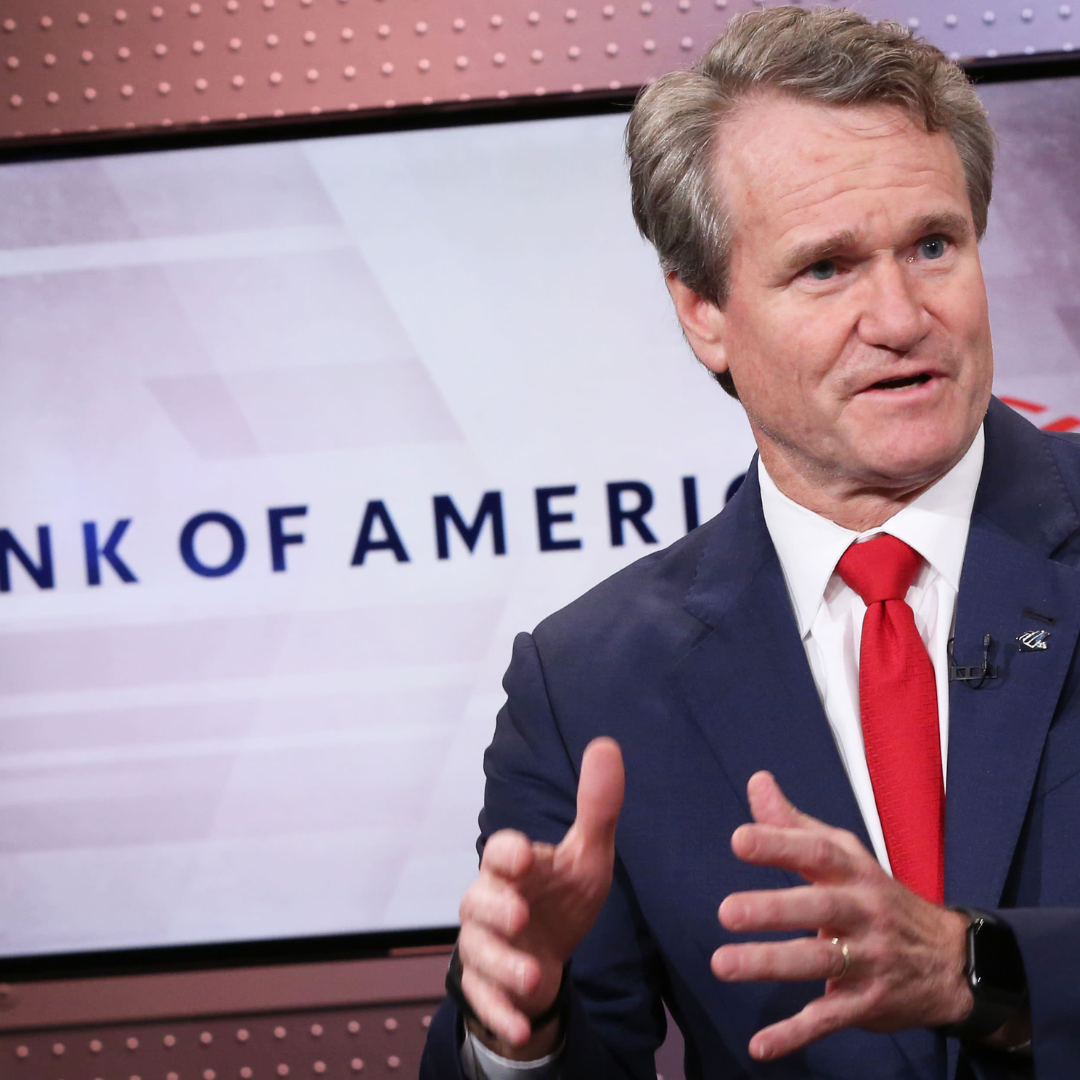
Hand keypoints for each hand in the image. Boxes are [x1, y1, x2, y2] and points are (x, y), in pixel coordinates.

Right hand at [456, 737, 624, 1056]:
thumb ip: (598, 808)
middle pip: (479, 901)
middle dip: (496, 908)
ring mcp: (486, 947)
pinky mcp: (488, 987)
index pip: (501, 853)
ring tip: (533, 975)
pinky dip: (502, 1013)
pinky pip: (486, 1001)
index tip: (523, 858)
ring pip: (480, 952)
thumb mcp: (588, 857)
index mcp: (513, 867)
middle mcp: (490, 903)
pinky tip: (522, 1026)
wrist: (549, 954)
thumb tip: (607, 744)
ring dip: (503, 965)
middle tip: (518, 915)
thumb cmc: (562, 897)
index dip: (509, 854)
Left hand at [712, 771, 971, 1061]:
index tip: (739, 840)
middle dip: (773, 910)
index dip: (779, 845)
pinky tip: (759, 1045)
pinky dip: (795, 1034)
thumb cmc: (876, 897)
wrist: (950, 960)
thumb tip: (756, 781)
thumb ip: (794, 825)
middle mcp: (863, 912)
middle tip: (726, 911)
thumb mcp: (845, 855)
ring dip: (770, 965)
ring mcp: (868, 959)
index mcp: (853, 873)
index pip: (817, 853)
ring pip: (818, 963)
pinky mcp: (867, 1003)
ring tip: (721, 964)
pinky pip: (829, 1019)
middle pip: (818, 908)